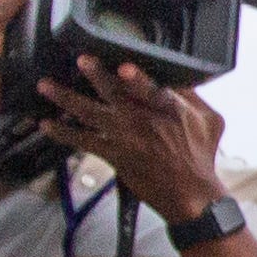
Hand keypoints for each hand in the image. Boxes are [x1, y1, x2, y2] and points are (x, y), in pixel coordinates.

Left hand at [30, 55, 228, 226]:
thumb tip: (177, 75)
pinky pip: (83, 142)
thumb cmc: (201, 156)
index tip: (122, 67)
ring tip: (46, 86)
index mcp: (168, 109)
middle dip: (96, 76)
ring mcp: (125, 138)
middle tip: (80, 61)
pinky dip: (64, 133)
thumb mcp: (210, 119)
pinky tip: (47, 124)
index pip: (151, 90)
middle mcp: (142, 121)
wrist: (191, 195)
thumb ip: (192, 95)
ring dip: (66, 99)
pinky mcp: (113, 154)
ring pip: (91, 114)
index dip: (137, 80)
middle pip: (115, 94)